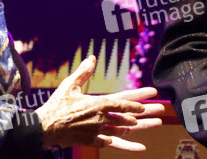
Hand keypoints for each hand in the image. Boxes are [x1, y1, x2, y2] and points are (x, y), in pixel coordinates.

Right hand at [36, 56, 164, 149]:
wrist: (44, 128)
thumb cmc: (56, 106)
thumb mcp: (69, 85)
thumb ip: (83, 72)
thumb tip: (92, 58)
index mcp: (97, 104)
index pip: (123, 101)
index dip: (138, 98)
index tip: (153, 95)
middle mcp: (101, 119)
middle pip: (128, 116)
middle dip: (147, 113)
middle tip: (161, 110)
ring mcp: (98, 132)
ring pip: (125, 130)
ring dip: (142, 127)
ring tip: (157, 124)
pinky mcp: (93, 142)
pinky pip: (114, 144)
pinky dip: (128, 146)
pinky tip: (140, 147)